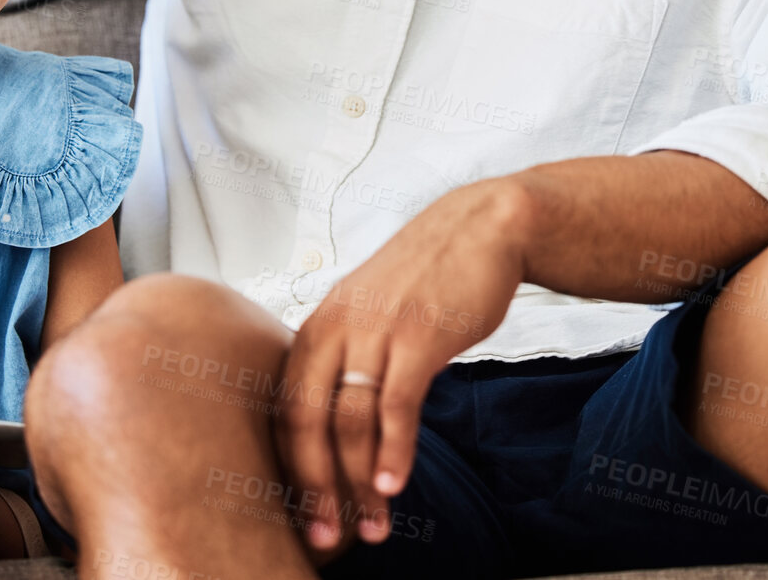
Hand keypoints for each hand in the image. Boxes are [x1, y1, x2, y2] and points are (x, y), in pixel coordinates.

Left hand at [276, 178, 530, 553]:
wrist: (480, 229)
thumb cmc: (427, 281)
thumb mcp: (369, 314)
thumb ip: (347, 361)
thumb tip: (336, 429)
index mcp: (316, 327)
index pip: (286, 411)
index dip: (292, 469)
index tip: (304, 515)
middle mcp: (335, 328)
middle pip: (308, 423)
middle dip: (315, 489)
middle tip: (325, 538)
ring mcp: (375, 331)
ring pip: (352, 422)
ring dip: (361, 483)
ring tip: (374, 526)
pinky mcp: (418, 336)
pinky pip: (397, 406)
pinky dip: (394, 452)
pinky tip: (396, 487)